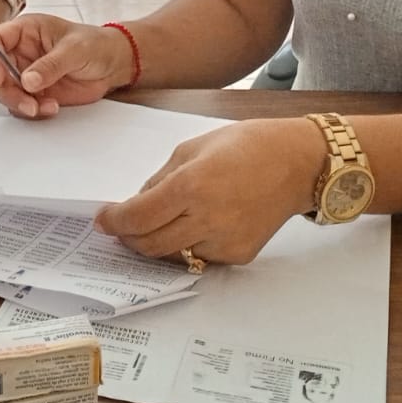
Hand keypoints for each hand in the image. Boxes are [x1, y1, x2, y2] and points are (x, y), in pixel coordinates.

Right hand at [0, 14, 136, 118]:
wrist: (114, 64)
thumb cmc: (96, 44)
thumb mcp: (75, 49)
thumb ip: (51, 64)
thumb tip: (28, 80)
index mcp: (26, 31)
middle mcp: (21, 52)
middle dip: (7, 90)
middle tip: (27, 102)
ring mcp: (26, 73)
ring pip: (6, 92)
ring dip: (21, 104)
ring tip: (46, 106)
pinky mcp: (35, 92)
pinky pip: (22, 105)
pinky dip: (34, 111)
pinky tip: (52, 107)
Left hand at [94, 119, 325, 264]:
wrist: (297, 163)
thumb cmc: (246, 145)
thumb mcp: (192, 149)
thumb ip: (160, 179)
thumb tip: (136, 204)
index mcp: (191, 185)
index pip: (138, 217)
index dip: (114, 221)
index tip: (103, 219)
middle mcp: (207, 218)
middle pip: (149, 245)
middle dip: (128, 238)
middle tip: (121, 227)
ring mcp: (225, 241)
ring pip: (173, 256)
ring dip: (156, 243)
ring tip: (155, 224)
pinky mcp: (239, 254)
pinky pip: (200, 257)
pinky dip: (188, 244)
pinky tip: (194, 225)